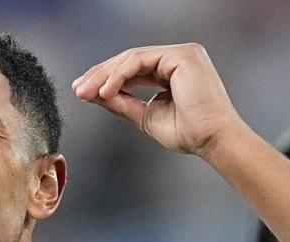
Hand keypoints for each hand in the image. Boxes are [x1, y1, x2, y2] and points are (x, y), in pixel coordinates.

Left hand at [72, 43, 245, 157]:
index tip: (83, 92)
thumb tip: (95, 95)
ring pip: (131, 58)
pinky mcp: (182, 55)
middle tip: (79, 89)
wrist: (211, 140)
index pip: (132, 69)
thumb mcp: (145, 116)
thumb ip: (122, 103)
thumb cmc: (189, 132)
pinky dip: (119, 75)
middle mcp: (177, 59)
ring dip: (105, 75)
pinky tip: (105, 91)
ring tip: (88, 92)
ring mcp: (181, 54)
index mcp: (171, 71)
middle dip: (100, 75)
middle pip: (129, 61)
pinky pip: (140, 60)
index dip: (105, 79)